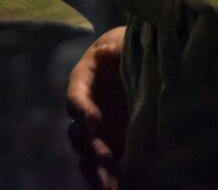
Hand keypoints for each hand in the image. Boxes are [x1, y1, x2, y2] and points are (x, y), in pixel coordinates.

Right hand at [65, 27, 127, 189]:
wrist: (143, 64)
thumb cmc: (128, 47)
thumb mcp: (124, 42)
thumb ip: (115, 47)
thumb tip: (104, 52)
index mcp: (82, 82)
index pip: (74, 97)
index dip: (81, 108)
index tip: (94, 118)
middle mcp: (85, 109)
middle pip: (77, 131)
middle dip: (90, 145)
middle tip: (105, 155)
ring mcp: (96, 130)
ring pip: (85, 152)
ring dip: (94, 167)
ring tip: (107, 182)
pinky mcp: (109, 146)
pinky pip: (99, 166)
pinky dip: (102, 179)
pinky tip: (113, 188)